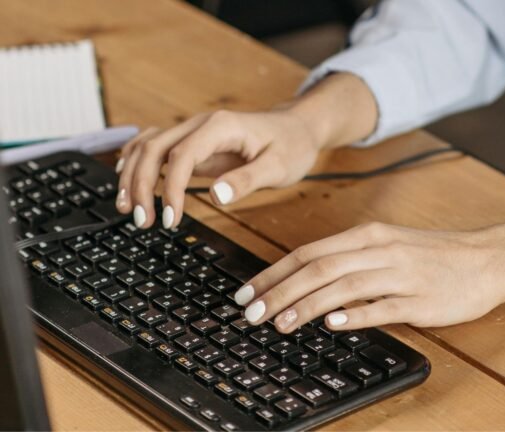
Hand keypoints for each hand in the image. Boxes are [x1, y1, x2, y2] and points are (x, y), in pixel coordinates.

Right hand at [115, 108, 320, 228]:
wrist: (298, 128)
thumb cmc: (291, 146)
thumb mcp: (279, 167)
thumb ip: (248, 180)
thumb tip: (217, 196)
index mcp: (221, 127)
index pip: (181, 156)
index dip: (169, 188)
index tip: (170, 219)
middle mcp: (201, 124)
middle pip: (154, 148)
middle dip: (140, 185)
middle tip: (143, 222)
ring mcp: (195, 131)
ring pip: (148, 146)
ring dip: (132, 175)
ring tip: (128, 209)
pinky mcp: (193, 142)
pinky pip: (155, 146)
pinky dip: (137, 162)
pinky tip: (127, 181)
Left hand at [232, 220, 504, 332]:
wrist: (487, 259)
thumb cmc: (436, 255)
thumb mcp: (390, 246)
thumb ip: (351, 261)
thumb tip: (309, 282)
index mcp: (369, 236)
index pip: (309, 253)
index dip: (274, 273)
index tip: (248, 292)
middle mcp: (380, 250)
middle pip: (318, 268)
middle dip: (279, 292)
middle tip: (252, 313)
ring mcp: (400, 274)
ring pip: (343, 286)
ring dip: (306, 306)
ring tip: (279, 324)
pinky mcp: (420, 299)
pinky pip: (382, 306)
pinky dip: (354, 315)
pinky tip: (332, 324)